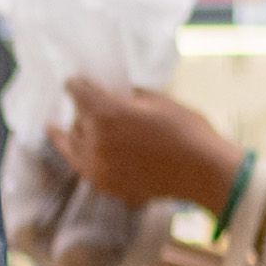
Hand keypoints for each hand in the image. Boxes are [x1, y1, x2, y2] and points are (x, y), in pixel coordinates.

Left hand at [54, 85, 241, 213]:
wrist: (202, 172)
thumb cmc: (185, 130)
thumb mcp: (155, 100)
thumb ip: (126, 96)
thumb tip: (111, 94)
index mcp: (105, 114)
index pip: (77, 91)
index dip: (76, 83)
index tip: (75, 81)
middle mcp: (94, 142)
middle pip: (76, 119)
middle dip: (82, 110)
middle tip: (88, 103)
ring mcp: (96, 167)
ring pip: (73, 145)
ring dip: (75, 133)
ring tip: (63, 128)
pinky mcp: (104, 185)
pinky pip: (82, 166)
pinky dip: (79, 155)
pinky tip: (77, 150)